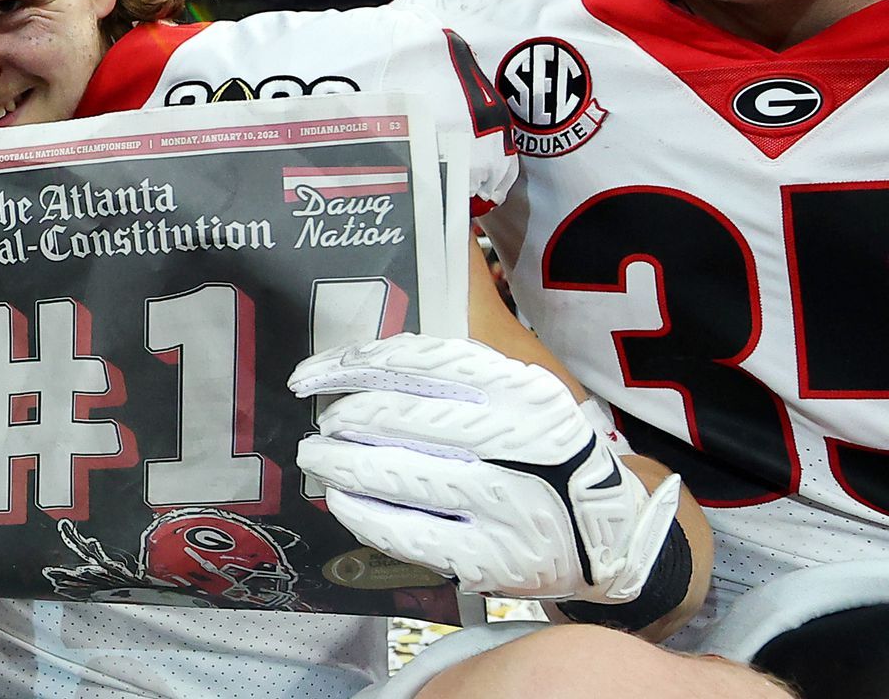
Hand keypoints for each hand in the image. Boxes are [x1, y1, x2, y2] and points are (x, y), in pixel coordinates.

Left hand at [289, 332, 681, 602]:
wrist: (610, 535)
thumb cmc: (544, 455)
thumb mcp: (521, 397)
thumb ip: (454, 379)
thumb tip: (357, 368)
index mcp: (520, 388)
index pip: (418, 361)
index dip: (351, 365)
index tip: (309, 376)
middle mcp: (516, 439)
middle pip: (399, 417)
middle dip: (342, 420)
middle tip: (318, 427)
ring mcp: (506, 501)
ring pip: (397, 474)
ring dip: (341, 465)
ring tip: (318, 459)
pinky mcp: (492, 557)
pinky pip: (408, 531)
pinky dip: (363, 515)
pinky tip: (341, 503)